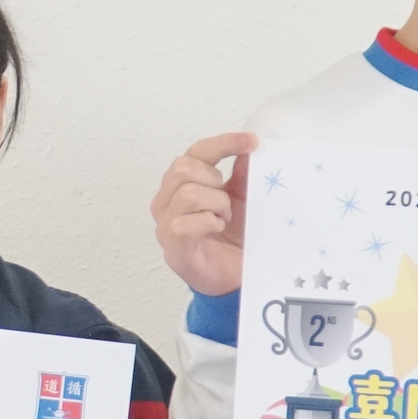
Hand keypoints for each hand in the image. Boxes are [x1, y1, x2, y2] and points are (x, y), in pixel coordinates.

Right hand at [150, 133, 255, 296]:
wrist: (237, 276)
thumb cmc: (234, 237)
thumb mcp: (243, 197)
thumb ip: (241, 172)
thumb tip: (250, 145)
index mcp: (183, 183)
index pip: (196, 151)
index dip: (223, 143)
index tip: (252, 141)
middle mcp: (167, 201)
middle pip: (183, 168)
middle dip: (214, 181)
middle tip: (229, 202)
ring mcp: (165, 225)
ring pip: (186, 193)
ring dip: (216, 204)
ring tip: (224, 219)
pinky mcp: (172, 248)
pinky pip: (182, 224)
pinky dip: (208, 222)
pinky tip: (218, 228)